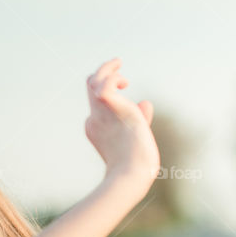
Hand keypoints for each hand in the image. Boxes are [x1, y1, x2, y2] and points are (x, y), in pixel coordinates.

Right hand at [84, 59, 159, 188]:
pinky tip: (125, 82)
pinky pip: (105, 82)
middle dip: (102, 75)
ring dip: (107, 69)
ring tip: (119, 63)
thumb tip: (145, 102)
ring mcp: (100, 112)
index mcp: (96, 128)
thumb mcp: (137, 139)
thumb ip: (140, 120)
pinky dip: (113, 75)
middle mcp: (95, 118)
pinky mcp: (110, 105)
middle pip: (90, 88)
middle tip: (118, 67)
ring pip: (93, 80)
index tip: (127, 96)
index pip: (96, 104)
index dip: (109, 95)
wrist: (130, 173)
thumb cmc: (136, 165)